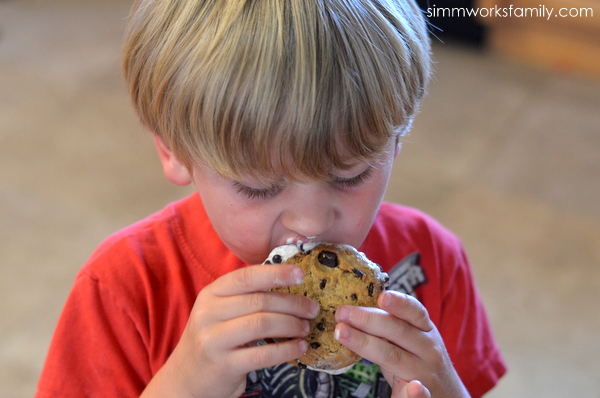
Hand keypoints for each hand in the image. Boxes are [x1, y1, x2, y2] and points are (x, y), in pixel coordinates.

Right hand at [142, 264, 318, 397]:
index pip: (246, 277)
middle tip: (312, 309)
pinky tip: (299, 348)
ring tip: (306, 328)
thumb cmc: (213, 339)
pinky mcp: (223, 365)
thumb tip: (289, 282)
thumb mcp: (220, 312)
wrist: (186, 379)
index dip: (276, 273)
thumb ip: (245, 296)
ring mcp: (213, 340)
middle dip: (292, 304)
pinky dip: (287, 350)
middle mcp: (208, 313)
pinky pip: (263, 353)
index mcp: (211, 294)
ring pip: (262, 324)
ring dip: (291, 325)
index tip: (301, 274)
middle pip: (260, 301)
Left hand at [334, 290, 469, 397]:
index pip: (413, 311)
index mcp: (423, 328)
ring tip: (343, 334)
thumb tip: (354, 309)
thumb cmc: (419, 359)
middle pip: (397, 330)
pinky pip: (417, 393)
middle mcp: (427, 346)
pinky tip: (412, 388)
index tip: (381, 296)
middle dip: (367, 319)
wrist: (448, 393)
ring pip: (393, 356)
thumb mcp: (412, 337)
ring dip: (366, 344)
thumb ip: (391, 325)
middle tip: (341, 313)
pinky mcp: (422, 393)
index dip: (398, 303)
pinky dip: (415, 392)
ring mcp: (424, 370)